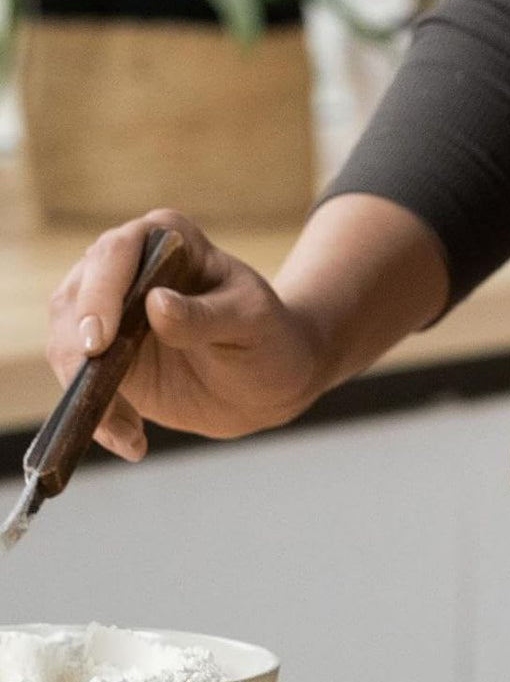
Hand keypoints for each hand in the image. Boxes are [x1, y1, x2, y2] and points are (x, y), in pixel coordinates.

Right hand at [47, 209, 324, 460]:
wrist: (269, 381)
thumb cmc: (269, 339)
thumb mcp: (252, 324)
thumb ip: (206, 316)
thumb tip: (157, 305)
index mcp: (167, 238)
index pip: (117, 253)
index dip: (101, 293)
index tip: (98, 339)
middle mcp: (126, 265)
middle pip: (77, 294)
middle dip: (76, 343)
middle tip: (94, 386)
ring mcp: (109, 310)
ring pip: (66, 339)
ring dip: (83, 387)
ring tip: (126, 432)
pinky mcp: (104, 354)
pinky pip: (80, 380)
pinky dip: (98, 414)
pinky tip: (131, 442)